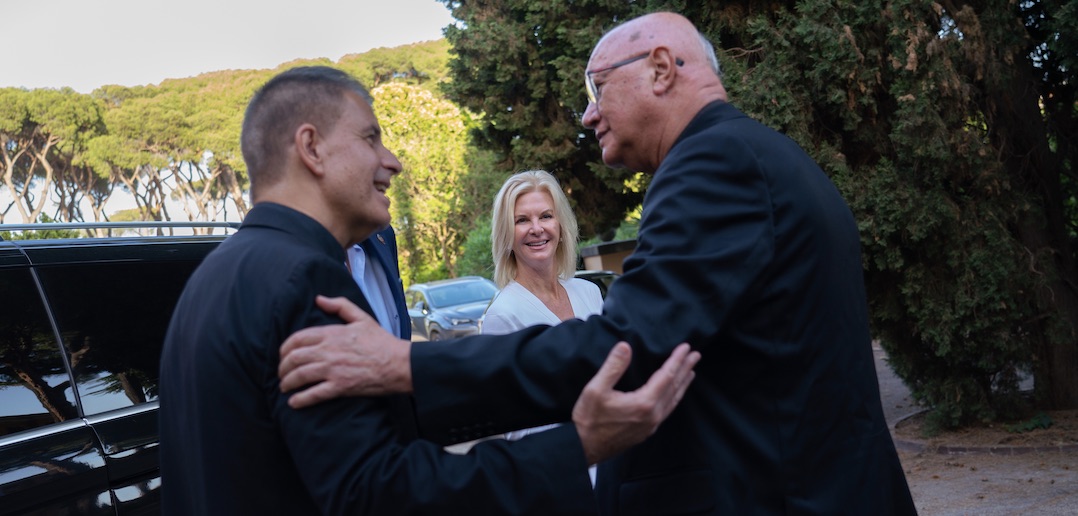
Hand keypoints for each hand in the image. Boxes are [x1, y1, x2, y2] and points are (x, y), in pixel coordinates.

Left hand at [278, 295, 412, 408]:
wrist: (398, 363)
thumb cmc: (381, 341)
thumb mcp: (361, 318)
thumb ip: (339, 306)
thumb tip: (319, 299)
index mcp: (331, 333)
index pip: (297, 339)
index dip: (284, 348)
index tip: (283, 355)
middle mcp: (327, 351)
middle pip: (293, 358)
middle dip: (282, 368)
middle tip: (281, 374)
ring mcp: (332, 369)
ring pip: (299, 376)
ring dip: (287, 383)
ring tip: (285, 387)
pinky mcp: (339, 387)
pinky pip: (313, 394)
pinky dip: (300, 400)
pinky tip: (294, 403)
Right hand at [572, 342, 699, 464]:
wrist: (583, 449)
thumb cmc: (588, 420)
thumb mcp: (596, 389)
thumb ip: (613, 367)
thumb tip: (625, 347)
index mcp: (643, 403)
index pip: (666, 376)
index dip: (677, 360)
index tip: (686, 347)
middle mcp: (652, 415)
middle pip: (674, 388)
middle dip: (685, 370)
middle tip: (696, 355)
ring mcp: (651, 425)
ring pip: (673, 401)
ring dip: (683, 384)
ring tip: (691, 372)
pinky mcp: (646, 431)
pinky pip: (667, 410)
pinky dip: (674, 397)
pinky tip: (673, 394)